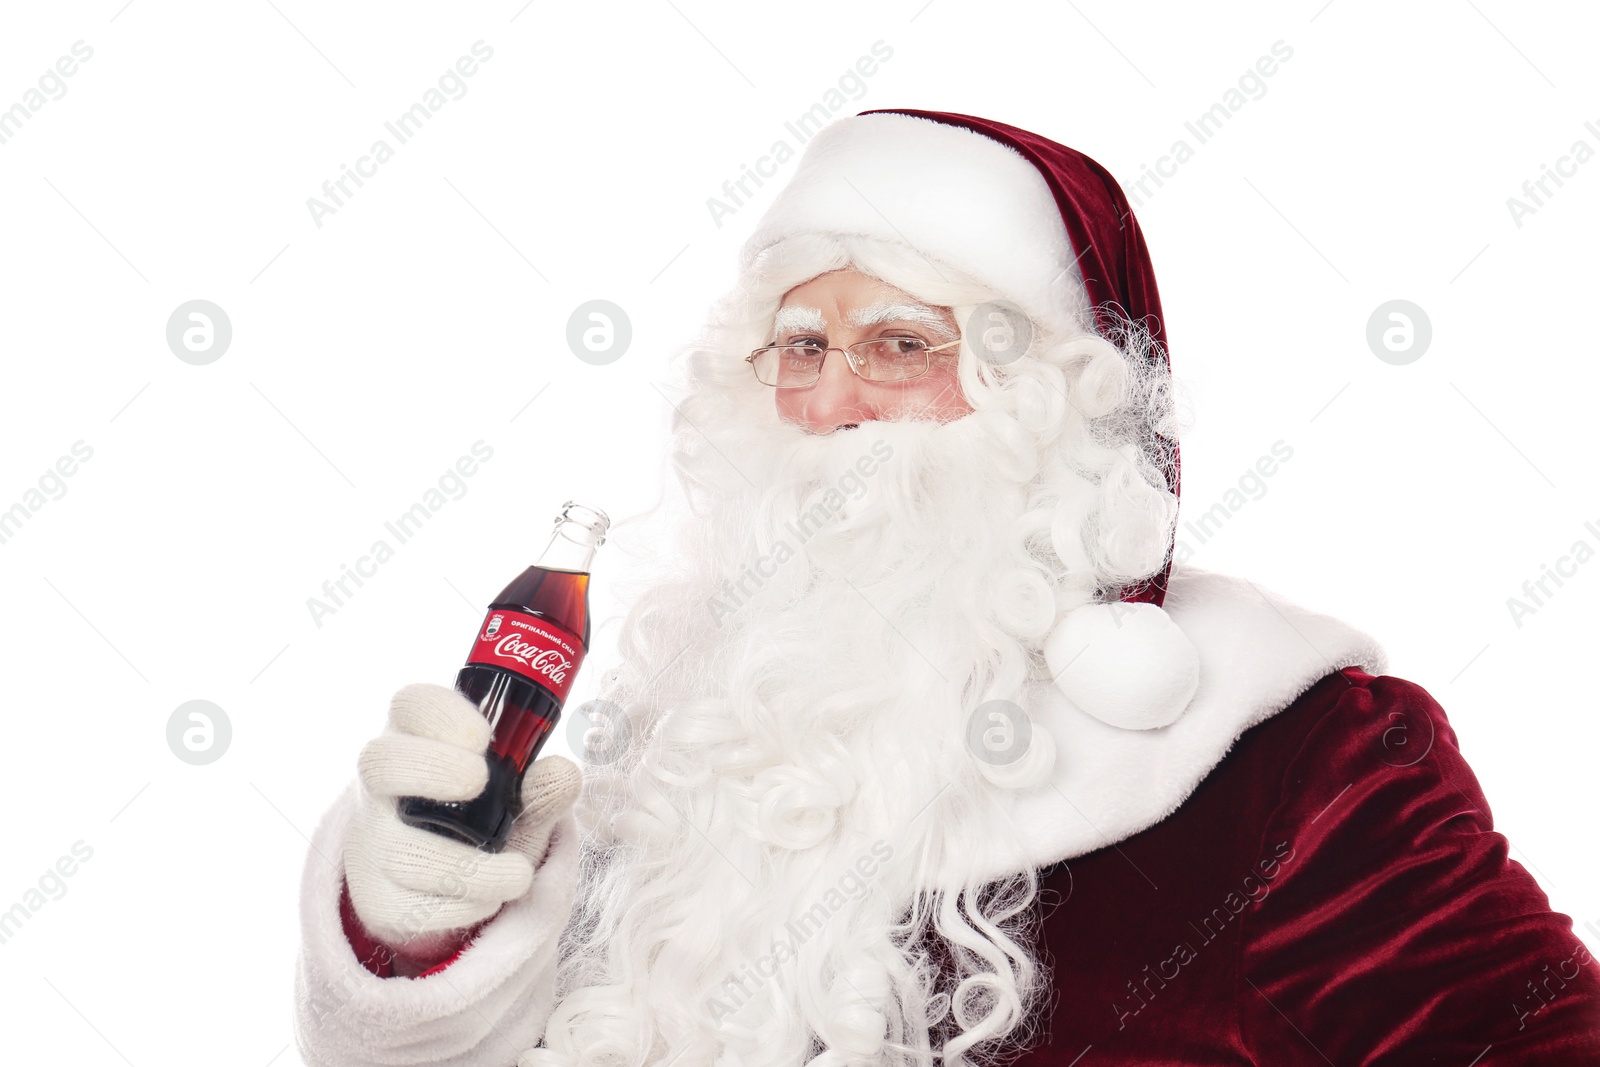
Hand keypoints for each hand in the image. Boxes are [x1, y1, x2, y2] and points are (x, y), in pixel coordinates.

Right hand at [344, 682, 581, 958]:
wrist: (445, 889)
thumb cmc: (483, 822)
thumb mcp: (517, 802)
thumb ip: (540, 789)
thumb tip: (563, 774)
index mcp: (419, 742)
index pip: (411, 706)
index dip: (440, 714)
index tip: (481, 737)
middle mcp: (385, 787)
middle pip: (379, 762)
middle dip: (431, 768)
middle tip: (478, 780)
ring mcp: (373, 842)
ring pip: (401, 850)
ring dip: (469, 868)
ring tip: (518, 874)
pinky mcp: (378, 899)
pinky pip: (409, 906)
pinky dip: (461, 907)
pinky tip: (489, 899)